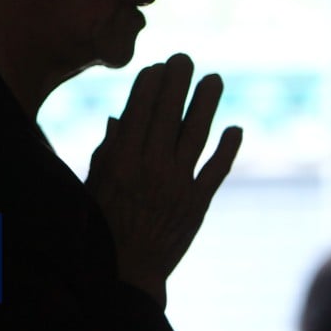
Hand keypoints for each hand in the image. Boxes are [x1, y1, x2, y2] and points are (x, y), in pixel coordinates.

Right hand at [84, 53, 242, 307]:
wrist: (127, 272)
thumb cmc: (103, 225)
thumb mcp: (94, 184)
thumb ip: (108, 149)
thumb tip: (120, 116)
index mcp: (121, 161)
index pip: (139, 111)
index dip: (150, 84)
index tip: (157, 66)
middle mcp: (150, 168)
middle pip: (168, 114)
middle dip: (177, 82)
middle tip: (185, 58)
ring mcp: (177, 185)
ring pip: (196, 135)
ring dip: (207, 104)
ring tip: (214, 79)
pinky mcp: (197, 203)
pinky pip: (216, 170)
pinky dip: (228, 148)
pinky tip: (235, 128)